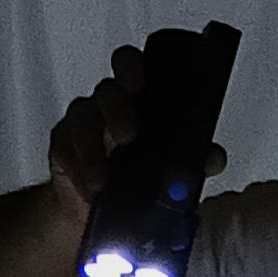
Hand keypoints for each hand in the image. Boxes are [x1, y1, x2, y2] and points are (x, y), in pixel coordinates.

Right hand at [46, 43, 225, 216]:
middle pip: (107, 89)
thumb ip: (194, 159)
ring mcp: (82, 124)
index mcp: (136, 99)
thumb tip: (214, 157)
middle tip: (128, 137)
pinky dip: (80, 172)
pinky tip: (91, 189)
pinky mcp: (63, 148)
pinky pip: (67, 152)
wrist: (99, 209)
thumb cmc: (137, 176)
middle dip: (117, 108)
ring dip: (93, 149)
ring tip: (105, 179)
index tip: (141, 81)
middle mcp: (108, 105)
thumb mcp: (170, 168)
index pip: (132, 67)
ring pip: (82, 119)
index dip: (133, 67)